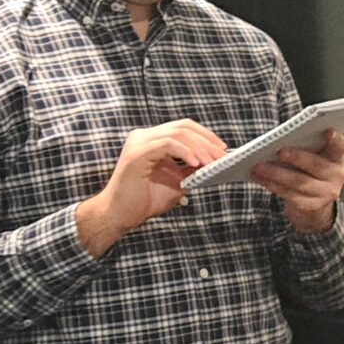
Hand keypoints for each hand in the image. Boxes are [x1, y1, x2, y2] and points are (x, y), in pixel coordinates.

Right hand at [77, 120, 230, 254]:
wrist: (120, 215)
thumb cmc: (145, 200)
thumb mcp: (176, 182)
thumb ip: (191, 170)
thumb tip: (215, 163)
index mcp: (151, 139)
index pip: (183, 127)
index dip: (205, 135)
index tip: (222, 149)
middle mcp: (144, 136)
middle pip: (183, 127)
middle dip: (207, 141)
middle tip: (222, 156)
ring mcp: (139, 142)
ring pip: (177, 133)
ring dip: (199, 147)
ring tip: (212, 162)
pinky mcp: (137, 154)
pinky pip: (167, 144)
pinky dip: (185, 152)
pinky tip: (196, 164)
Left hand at [251, 129, 343, 234]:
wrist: (317, 207)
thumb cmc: (310, 173)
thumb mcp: (315, 158)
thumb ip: (306, 147)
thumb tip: (280, 139)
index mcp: (336, 158)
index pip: (339, 146)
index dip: (336, 139)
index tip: (329, 132)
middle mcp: (335, 176)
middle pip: (316, 165)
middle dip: (297, 158)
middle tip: (280, 152)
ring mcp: (325, 193)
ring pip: (299, 182)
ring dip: (276, 174)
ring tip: (259, 166)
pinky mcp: (311, 206)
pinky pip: (289, 195)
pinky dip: (272, 185)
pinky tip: (260, 178)